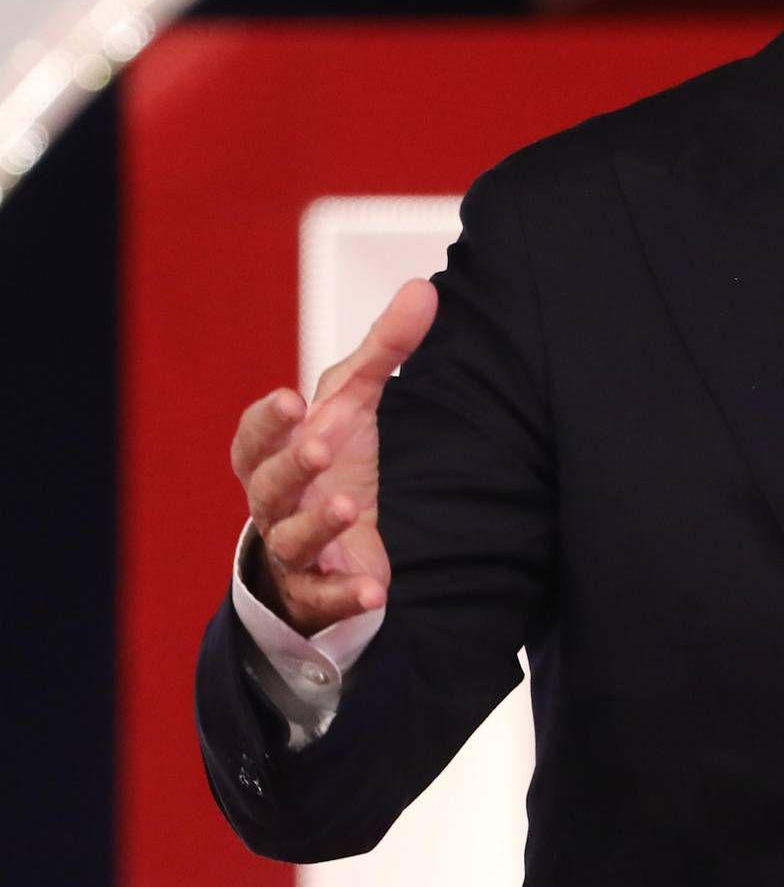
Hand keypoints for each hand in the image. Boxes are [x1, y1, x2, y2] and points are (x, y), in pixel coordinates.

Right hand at [230, 279, 437, 635]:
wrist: (326, 538)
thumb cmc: (330, 458)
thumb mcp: (353, 403)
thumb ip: (384, 349)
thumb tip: (425, 288)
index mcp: (272, 453)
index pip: (254, 436)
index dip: (268, 420)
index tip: (292, 398)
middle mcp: (275, 502)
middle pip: (268, 485)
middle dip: (291, 464)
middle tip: (320, 445)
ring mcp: (293, 549)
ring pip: (291, 540)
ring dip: (316, 524)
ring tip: (346, 506)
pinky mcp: (318, 591)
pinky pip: (323, 598)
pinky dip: (344, 595)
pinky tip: (373, 591)